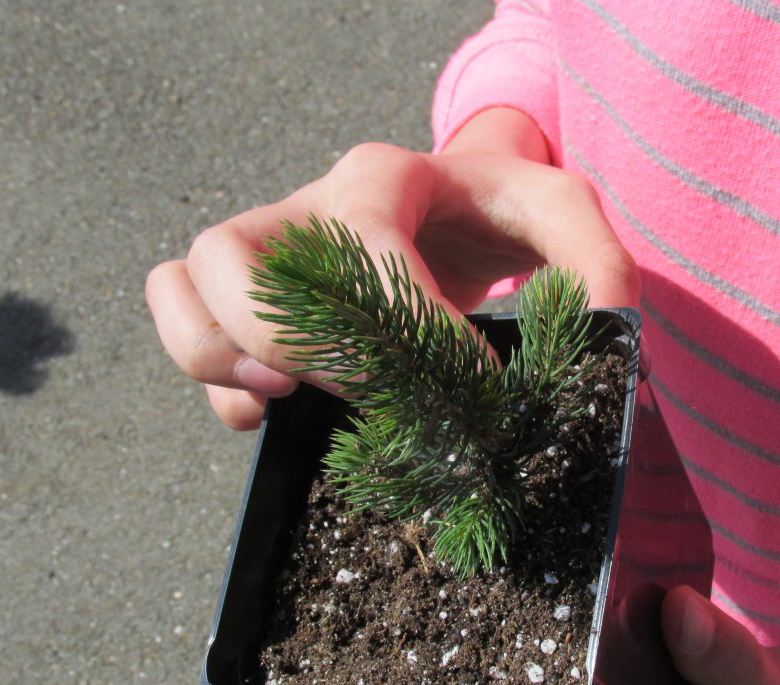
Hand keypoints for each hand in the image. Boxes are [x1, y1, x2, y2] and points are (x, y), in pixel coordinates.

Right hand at [144, 109, 638, 429]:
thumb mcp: (562, 220)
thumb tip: (594, 342)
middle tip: (364, 393)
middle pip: (237, 257)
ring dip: (225, 352)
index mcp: (385, 179)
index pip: (366, 245)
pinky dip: (209, 373)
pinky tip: (267, 410)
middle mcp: (311, 205)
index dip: (411, 326)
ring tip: (285, 397)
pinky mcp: (249, 289)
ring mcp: (269, 243)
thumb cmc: (501, 214)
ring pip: (191, 280)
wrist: (456, 204)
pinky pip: (182, 313)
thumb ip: (598, 267)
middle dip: (295, 343)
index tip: (469, 388)